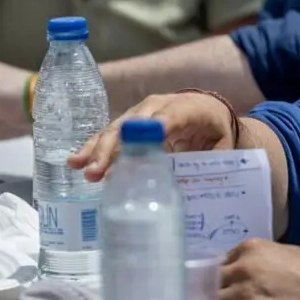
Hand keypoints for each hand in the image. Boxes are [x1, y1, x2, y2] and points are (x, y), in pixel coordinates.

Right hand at [67, 92, 236, 181]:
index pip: (170, 117)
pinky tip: (77, 162)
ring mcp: (142, 112)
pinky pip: (112, 133)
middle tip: (97, 171)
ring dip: (98, 148)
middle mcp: (160, 106)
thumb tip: (191, 193)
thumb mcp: (223, 146)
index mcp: (189, 109)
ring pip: (117, 128)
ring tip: (80, 166)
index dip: (153, 129)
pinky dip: (95, 147)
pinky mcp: (131, 121)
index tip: (137, 145)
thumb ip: (210, 165)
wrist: (209, 110)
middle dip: (114, 146)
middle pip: (134, 124)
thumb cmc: (216, 130)